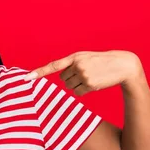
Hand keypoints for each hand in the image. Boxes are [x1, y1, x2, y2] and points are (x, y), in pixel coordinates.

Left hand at [24, 50, 142, 95]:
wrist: (123, 65)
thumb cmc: (102, 62)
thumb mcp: (87, 58)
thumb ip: (73, 64)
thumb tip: (63, 81)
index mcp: (75, 56)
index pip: (53, 65)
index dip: (39, 72)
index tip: (26, 78)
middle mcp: (77, 65)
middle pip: (63, 79)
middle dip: (71, 78)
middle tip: (85, 74)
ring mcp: (83, 75)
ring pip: (69, 87)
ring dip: (77, 85)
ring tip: (91, 78)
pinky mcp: (90, 84)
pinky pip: (78, 93)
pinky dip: (83, 91)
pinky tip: (94, 84)